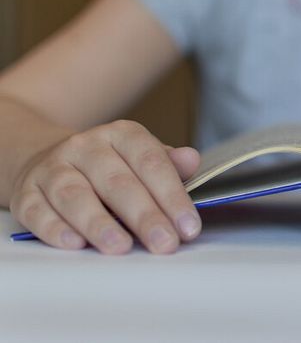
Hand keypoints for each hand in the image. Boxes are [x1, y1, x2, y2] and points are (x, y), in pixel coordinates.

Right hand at [9, 120, 200, 253]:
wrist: (49, 161)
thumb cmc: (109, 168)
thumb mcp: (141, 159)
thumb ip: (168, 164)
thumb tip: (191, 160)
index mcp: (121, 135)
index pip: (151, 163)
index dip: (172, 196)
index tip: (189, 227)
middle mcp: (85, 147)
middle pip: (118, 183)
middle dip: (145, 216)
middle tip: (165, 243)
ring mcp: (53, 168)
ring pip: (75, 195)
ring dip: (99, 223)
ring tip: (120, 247)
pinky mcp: (26, 193)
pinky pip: (39, 211)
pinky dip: (56, 228)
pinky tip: (75, 244)